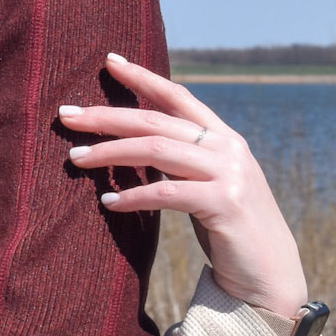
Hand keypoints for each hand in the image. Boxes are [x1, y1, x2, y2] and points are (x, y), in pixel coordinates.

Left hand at [61, 54, 307, 317]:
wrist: (270, 274)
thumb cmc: (229, 231)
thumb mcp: (208, 185)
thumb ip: (182, 162)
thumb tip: (134, 146)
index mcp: (223, 138)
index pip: (178, 97)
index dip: (143, 77)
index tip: (109, 61)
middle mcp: (228, 148)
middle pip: (156, 121)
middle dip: (107, 116)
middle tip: (66, 115)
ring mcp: (230, 174)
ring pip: (157, 150)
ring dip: (111, 153)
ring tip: (75, 159)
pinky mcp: (225, 204)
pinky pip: (166, 192)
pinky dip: (134, 195)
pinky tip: (108, 202)